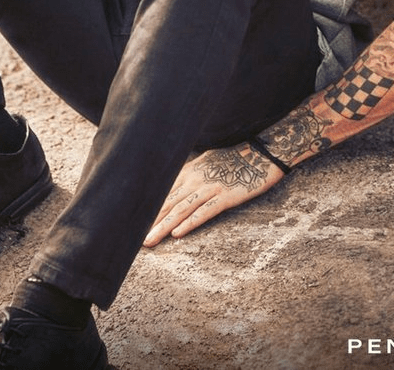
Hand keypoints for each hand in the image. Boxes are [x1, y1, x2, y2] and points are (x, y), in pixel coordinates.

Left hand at [144, 142, 284, 246]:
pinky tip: (178, 233)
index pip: (163, 193)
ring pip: (181, 209)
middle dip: (149, 221)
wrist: (260, 154)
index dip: (148, 210)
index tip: (133, 223)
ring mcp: (210, 187)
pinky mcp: (225, 197)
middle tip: (133, 238)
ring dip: (163, 226)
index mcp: (189, 171)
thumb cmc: (234, 158)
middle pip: (167, 203)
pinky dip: (190, 222)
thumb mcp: (206, 162)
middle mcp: (195, 179)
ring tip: (150, 240)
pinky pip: (204, 212)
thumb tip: (174, 185)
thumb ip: (190, 174)